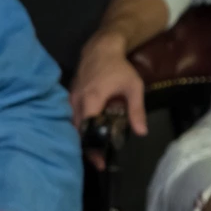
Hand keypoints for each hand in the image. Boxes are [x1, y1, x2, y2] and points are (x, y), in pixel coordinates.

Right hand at [71, 31, 146, 168]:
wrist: (100, 49)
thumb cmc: (118, 68)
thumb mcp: (133, 87)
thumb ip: (136, 110)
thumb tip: (141, 132)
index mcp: (92, 100)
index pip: (88, 129)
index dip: (93, 147)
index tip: (100, 160)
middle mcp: (77, 102)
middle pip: (77, 132)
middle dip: (87, 148)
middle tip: (98, 161)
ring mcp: (70, 100)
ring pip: (72, 126)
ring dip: (81, 139)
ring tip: (93, 152)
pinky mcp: (69, 98)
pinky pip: (70, 118)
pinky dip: (78, 129)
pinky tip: (87, 135)